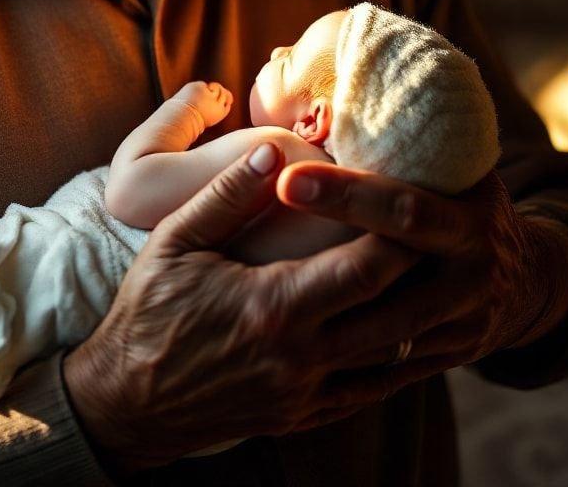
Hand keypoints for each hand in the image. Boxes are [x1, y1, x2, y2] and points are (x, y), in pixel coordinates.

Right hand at [63, 142, 420, 472]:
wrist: (125, 400)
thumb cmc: (146, 311)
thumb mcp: (175, 242)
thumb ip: (227, 196)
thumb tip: (272, 151)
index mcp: (274, 306)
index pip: (367, 268)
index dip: (402, 233)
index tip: (420, 199)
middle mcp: (301, 356)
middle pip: (394, 312)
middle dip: (425, 271)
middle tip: (442, 235)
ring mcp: (304, 393)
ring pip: (390, 357)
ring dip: (420, 318)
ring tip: (437, 277)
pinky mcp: (300, 416)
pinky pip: (367, 392)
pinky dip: (395, 364)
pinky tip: (404, 337)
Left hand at [275, 163, 567, 413]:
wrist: (529, 281)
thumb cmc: (466, 204)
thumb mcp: (458, 169)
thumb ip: (408, 144)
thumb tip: (328, 95)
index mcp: (468, 220)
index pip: (401, 207)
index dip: (345, 195)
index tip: (287, 178)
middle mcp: (470, 275)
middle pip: (384, 272)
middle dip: (320, 261)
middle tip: (253, 251)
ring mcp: (462, 325)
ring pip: (383, 331)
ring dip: (324, 320)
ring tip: (258, 307)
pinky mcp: (450, 359)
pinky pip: (390, 367)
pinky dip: (345, 361)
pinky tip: (293, 353)